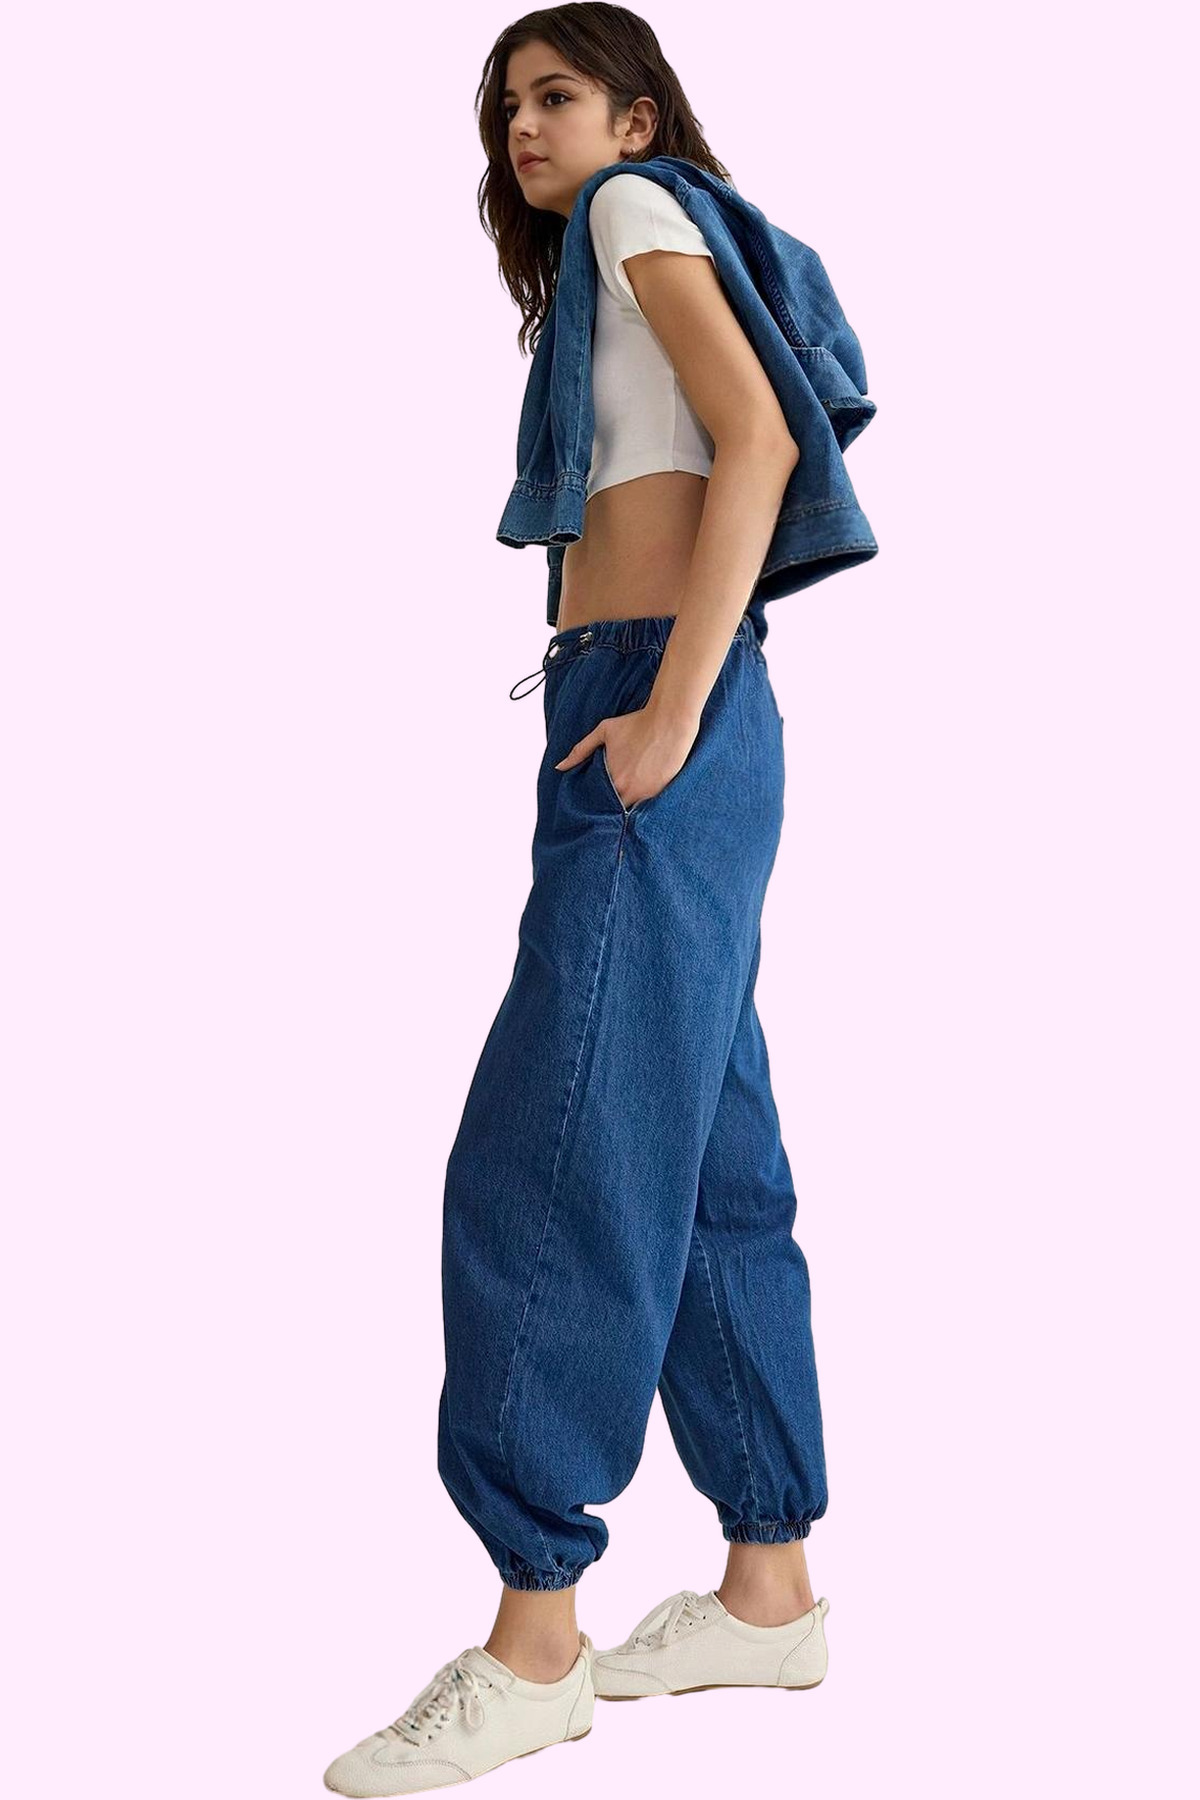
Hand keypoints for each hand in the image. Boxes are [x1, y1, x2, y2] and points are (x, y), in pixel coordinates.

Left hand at [555, 694, 700, 810]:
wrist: (669, 722)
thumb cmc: (637, 723)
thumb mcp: (603, 731)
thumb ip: (580, 750)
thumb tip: (560, 767)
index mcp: (612, 778)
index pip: (598, 801)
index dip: (596, 802)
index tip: (592, 803)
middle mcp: (628, 790)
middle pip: (614, 809)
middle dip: (609, 808)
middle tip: (607, 806)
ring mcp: (646, 793)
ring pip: (631, 810)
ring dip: (626, 806)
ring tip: (623, 802)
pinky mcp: (661, 792)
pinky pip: (648, 806)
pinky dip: (642, 803)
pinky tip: (640, 796)